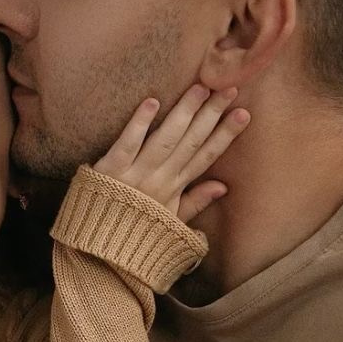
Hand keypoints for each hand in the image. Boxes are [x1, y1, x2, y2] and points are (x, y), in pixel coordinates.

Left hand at [93, 83, 249, 222]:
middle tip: (230, 88)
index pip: (205, 157)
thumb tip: (223, 186)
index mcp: (174, 189)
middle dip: (211, 115)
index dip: (225, 135)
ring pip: (165, 139)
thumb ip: (196, 202)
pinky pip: (127, 144)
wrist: (98, 253)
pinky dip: (139, 124)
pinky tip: (153, 101)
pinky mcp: (110, 170)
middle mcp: (159, 179)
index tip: (244, 113)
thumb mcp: (170, 221)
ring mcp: (135, 174)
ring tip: (200, 88)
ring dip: (184, 112)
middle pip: (190, 142)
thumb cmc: (135, 233)